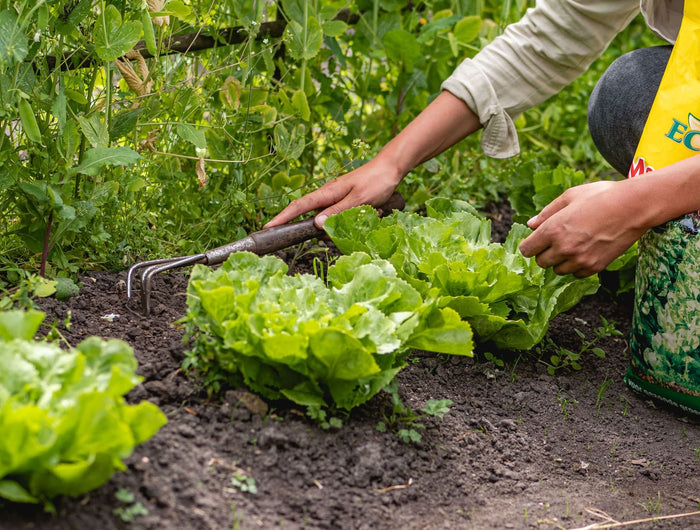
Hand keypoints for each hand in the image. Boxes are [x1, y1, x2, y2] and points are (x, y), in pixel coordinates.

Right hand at [263, 156, 402, 228]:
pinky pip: (345, 217)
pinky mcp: (345, 202)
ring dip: (348, 222)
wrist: (392, 168)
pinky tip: (375, 210)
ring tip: (372, 210)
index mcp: (327, 192)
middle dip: (327, 229)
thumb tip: (316, 225)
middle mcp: (328, 196)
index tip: (268, 227)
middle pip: (314, 218)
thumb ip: (338, 213)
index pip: (299, 206)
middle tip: (348, 227)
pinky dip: (357, 217)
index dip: (282, 217)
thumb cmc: (376, 181)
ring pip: (332, 220)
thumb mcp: (358, 200)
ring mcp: (336, 199)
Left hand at [518, 180, 648, 276]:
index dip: (529, 245)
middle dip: (544, 253)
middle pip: (541, 262)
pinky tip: (585, 251)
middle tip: (556, 241)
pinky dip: (577, 266)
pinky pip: (577, 274)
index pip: (527, 250)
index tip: (534, 241)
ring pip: (558, 270)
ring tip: (573, 245)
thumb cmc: (601, 196)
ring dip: (560, 261)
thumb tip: (530, 225)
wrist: (634, 206)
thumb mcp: (570, 196)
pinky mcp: (595, 267)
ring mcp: (580, 260)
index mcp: (553, 230)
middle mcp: (564, 248)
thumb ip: (547, 212)